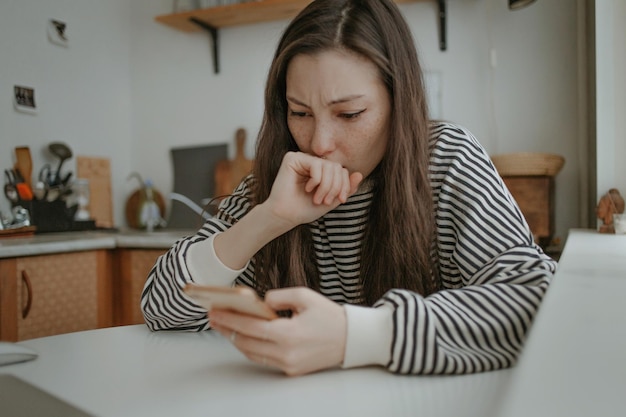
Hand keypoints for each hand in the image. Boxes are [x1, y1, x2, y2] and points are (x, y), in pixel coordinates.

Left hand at [209, 287, 346, 375]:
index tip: (215, 311)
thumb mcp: (305, 296)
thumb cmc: (329, 316)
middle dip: (227, 329)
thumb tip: (259, 302)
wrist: (351, 339)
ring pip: (252, 353)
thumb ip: (278, 296)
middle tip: (213, 317)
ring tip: (224, 326)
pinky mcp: (291, 370)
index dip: (229, 319)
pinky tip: (243, 336)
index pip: (250, 327)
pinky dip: (251, 347)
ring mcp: (288, 364)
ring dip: (236, 339)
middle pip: (246, 342)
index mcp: (289, 334)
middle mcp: (286, 353)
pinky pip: (264, 359)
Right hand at [266, 152, 362, 226]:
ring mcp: (302, 159)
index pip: (342, 170)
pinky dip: (316, 179)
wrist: (286, 216)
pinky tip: (307, 188)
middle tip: (326, 201)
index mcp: (321, 171)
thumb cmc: (305, 209)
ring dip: (326, 186)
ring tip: (317, 198)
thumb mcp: (331, 199)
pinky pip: (316, 164)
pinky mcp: (292, 158)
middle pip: (336, 167)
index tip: (341, 200)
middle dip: (336, 186)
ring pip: (328, 165)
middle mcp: (312, 162)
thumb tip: (360, 174)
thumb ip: (345, 188)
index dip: (345, 185)